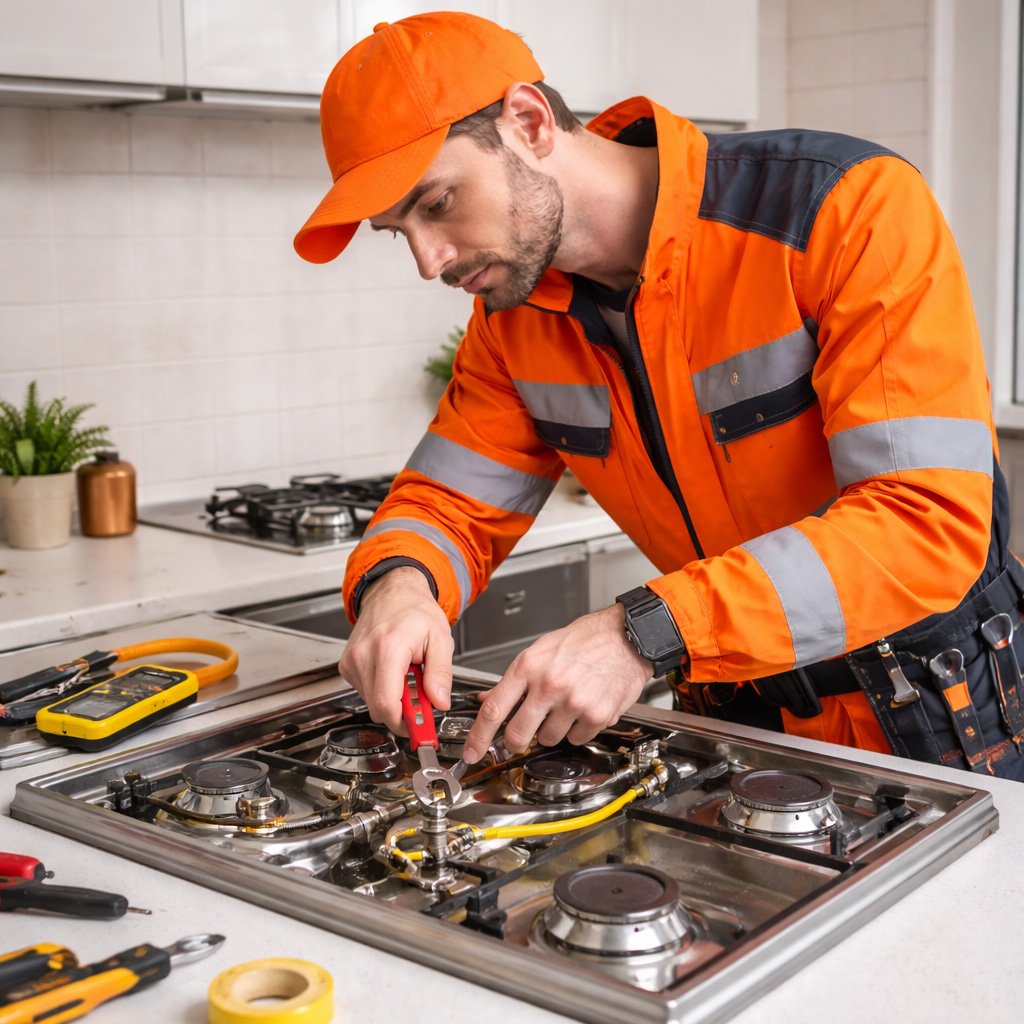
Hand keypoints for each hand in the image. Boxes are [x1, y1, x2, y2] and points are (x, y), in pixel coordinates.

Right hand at [337, 567, 454, 734]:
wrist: (393, 592)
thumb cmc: (415, 611)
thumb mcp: (440, 638)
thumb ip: (441, 673)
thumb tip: (439, 702)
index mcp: (387, 649)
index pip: (387, 704)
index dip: (405, 723)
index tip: (421, 726)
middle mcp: (363, 656)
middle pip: (378, 708)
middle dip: (402, 712)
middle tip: (422, 698)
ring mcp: (351, 661)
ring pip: (371, 702)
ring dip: (393, 699)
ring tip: (407, 676)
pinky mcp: (347, 666)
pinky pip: (365, 692)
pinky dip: (382, 689)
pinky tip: (393, 672)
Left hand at [461, 604, 652, 762]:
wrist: (627, 637)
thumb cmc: (586, 640)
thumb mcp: (542, 650)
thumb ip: (516, 678)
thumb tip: (489, 699)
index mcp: (529, 666)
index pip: (494, 709)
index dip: (478, 737)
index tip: (472, 752)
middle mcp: (549, 685)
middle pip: (517, 734)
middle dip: (515, 741)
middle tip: (521, 735)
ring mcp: (573, 702)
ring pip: (547, 739)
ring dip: (552, 730)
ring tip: (565, 705)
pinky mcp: (597, 715)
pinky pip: (576, 739)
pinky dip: (578, 729)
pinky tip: (584, 707)